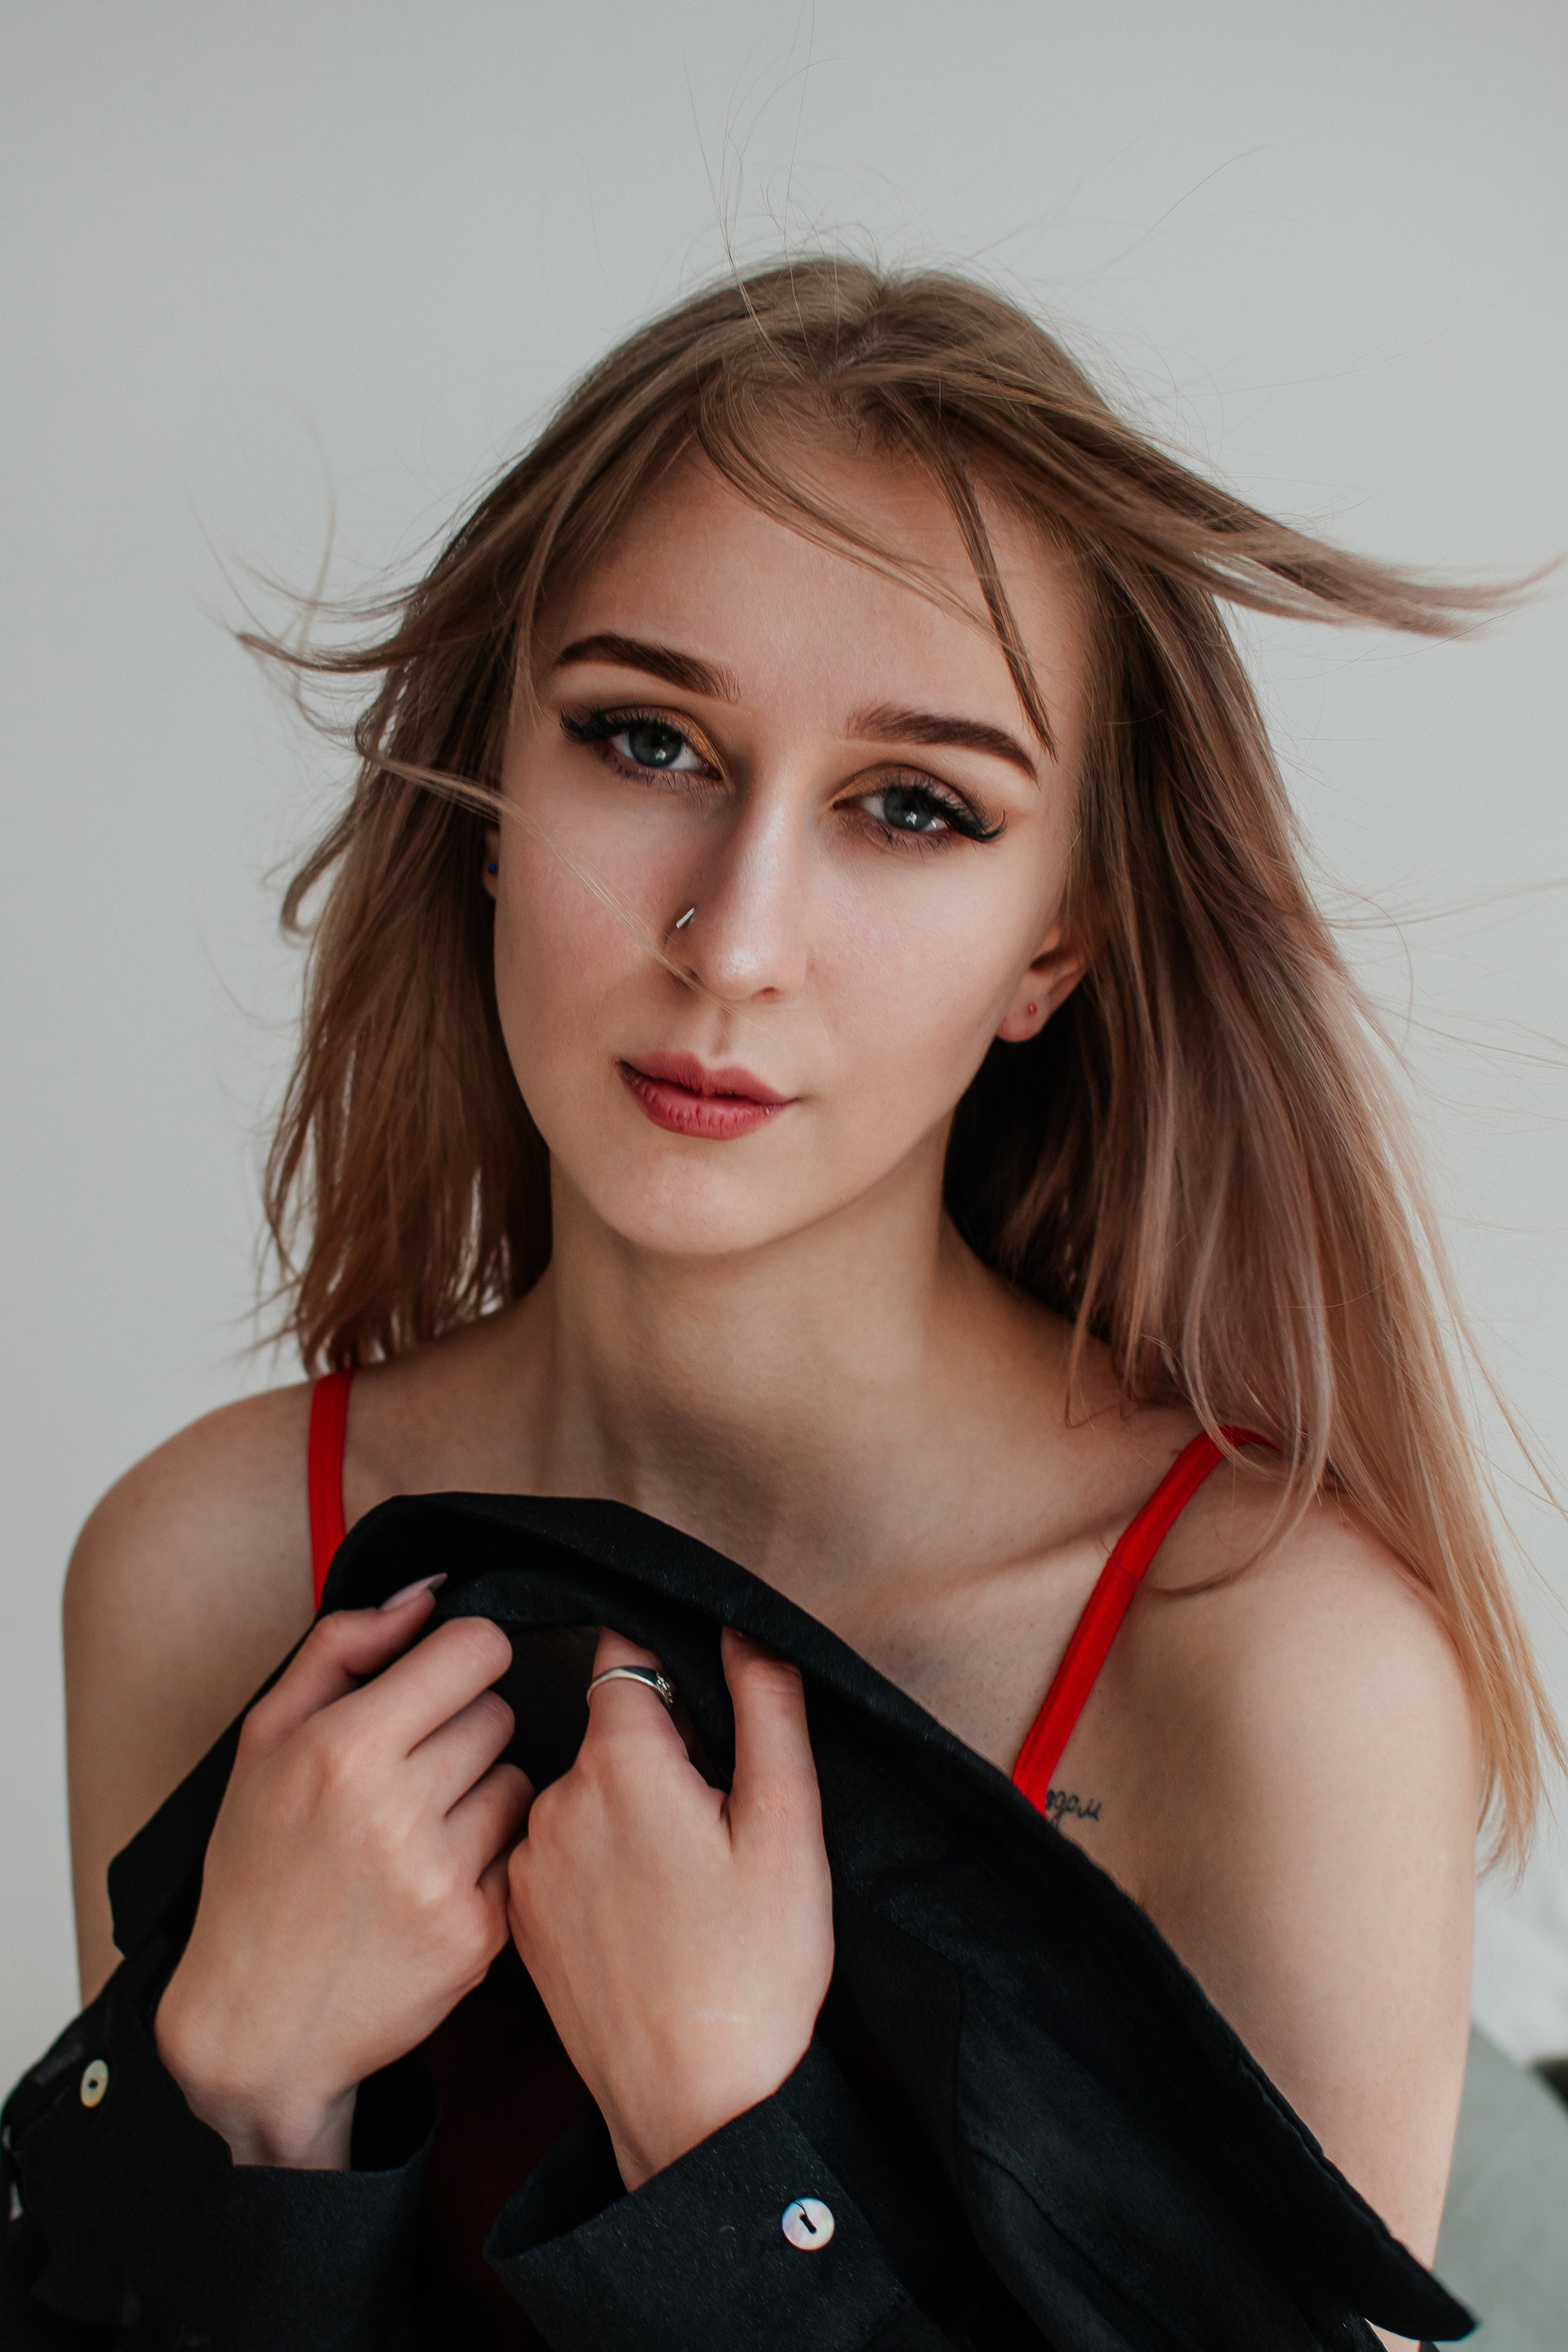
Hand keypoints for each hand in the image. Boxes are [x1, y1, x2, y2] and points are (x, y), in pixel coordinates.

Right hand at [155, 1583, 530, 2169]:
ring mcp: (441, 1876)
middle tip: (412, 1773)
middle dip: (464, 1732)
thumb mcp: (265, 1743)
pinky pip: (519, 1854)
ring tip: (420, 1831)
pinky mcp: (477, 1934)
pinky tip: (433, 1883)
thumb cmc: (255, 1873)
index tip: (443, 1683)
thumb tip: (422, 1597)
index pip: (475, 1650)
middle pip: (499, 1714)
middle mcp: (394, 1809)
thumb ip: (340, 1648)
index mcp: (342, 1748)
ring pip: (519, 1783)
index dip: (462, 1661)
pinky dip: (487, 1863)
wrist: (254, 2024)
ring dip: (482, 1796)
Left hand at [507, 1626, 833, 2190]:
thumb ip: (766, 1706)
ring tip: (682, 1882)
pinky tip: (642, 1916)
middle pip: (607, 1731)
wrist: (698, 2105)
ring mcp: (529, 1866)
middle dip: (658, 1751)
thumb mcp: (788, 1826)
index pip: (625, 1658)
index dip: (672, 1672)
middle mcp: (556, 1804)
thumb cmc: (755, 1968)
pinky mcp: (520, 1922)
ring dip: (625, 1810)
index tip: (705, 1715)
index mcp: (622, 1765)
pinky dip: (597, 1865)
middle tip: (714, 1821)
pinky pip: (560, 1855)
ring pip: (583, 1794)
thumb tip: (740, 1625)